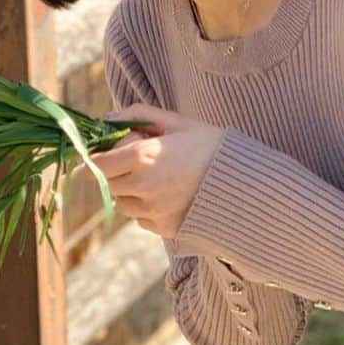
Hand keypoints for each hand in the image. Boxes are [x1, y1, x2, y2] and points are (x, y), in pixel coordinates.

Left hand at [91, 104, 223, 238]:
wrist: (250, 186)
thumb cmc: (213, 147)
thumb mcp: (178, 122)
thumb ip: (138, 115)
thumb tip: (107, 119)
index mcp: (142, 156)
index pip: (95, 164)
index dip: (93, 158)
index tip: (98, 153)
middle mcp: (142, 186)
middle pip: (105, 183)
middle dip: (114, 172)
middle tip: (137, 161)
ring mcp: (152, 211)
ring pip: (121, 203)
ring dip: (128, 191)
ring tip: (156, 178)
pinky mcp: (164, 228)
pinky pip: (140, 218)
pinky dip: (145, 207)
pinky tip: (169, 194)